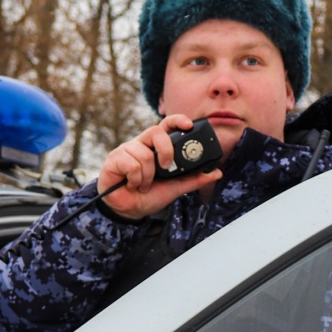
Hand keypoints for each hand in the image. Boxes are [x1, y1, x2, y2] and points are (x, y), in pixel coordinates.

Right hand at [97, 114, 222, 220]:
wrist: (130, 211)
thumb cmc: (149, 196)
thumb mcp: (176, 187)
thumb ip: (194, 179)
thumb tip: (217, 172)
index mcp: (156, 147)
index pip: (166, 126)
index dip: (177, 120)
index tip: (189, 124)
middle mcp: (141, 144)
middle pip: (155, 131)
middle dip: (165, 150)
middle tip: (166, 167)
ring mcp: (127, 150)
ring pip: (144, 154)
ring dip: (148, 176)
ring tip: (144, 185)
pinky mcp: (114, 159)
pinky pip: (131, 164)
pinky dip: (135, 179)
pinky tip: (132, 185)